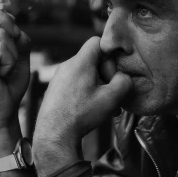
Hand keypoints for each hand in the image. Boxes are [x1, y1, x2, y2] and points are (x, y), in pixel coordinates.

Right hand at [0, 6, 30, 129]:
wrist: (3, 113)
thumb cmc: (9, 86)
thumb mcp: (18, 56)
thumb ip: (17, 38)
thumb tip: (15, 26)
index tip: (13, 30)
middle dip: (4, 20)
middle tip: (14, 38)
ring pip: (2, 35)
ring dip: (13, 53)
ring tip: (6, 70)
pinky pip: (1, 49)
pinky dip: (10, 61)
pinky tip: (3, 74)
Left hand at [33, 36, 131, 157]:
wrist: (54, 135)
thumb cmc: (82, 115)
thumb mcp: (111, 98)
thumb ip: (123, 82)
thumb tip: (123, 78)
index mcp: (79, 62)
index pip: (97, 41)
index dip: (110, 53)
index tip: (115, 72)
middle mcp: (66, 66)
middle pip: (93, 59)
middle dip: (106, 74)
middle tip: (112, 93)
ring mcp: (59, 78)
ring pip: (85, 74)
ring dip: (99, 86)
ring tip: (106, 106)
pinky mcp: (55, 90)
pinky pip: (76, 84)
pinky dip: (87, 93)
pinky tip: (92, 111)